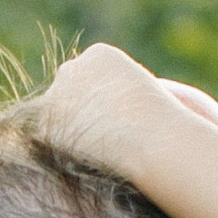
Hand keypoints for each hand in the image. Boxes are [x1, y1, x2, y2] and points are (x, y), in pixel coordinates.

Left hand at [25, 42, 217, 187]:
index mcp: (99, 55)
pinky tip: (91, 162)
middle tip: (111, 142)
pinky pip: (54, 144)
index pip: (94, 78)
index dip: (111, 103)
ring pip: (61, 119)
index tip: (127, 121)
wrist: (154, 141)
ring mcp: (54, 98)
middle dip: (86, 115)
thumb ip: (140, 94)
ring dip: (75, 135)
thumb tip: (136, 104)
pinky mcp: (45, 128)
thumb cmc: (173, 119)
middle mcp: (71, 70)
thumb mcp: (165, 92)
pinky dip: (71, 156)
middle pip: (72, 95)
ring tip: (104, 156)